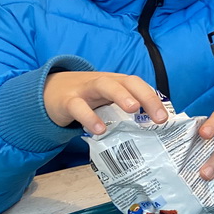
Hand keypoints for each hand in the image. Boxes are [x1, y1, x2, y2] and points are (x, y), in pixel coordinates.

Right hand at [44, 71, 167, 132]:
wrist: (48, 91)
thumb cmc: (86, 99)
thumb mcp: (106, 101)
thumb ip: (123, 112)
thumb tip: (149, 131)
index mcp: (117, 83)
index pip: (139, 86)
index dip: (153, 99)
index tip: (165, 118)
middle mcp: (104, 82)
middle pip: (127, 82)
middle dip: (145, 96)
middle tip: (158, 117)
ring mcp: (85, 89)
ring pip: (104, 85)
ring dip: (120, 95)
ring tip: (133, 109)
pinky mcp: (67, 100)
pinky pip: (78, 106)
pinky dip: (89, 117)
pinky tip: (99, 130)